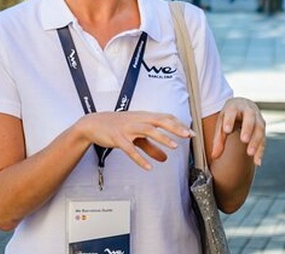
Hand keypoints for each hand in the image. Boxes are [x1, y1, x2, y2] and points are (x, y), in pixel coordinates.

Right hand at [77, 111, 193, 170]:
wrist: (93, 124)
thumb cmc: (117, 127)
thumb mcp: (136, 137)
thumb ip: (151, 147)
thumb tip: (165, 158)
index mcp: (143, 117)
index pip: (164, 117)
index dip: (178, 124)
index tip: (191, 133)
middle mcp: (136, 120)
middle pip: (158, 121)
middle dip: (174, 128)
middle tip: (188, 135)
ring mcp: (127, 128)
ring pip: (146, 131)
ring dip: (161, 138)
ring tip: (174, 147)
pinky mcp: (118, 138)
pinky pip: (130, 149)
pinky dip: (140, 158)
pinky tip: (149, 167)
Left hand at [210, 97, 265, 165]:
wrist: (244, 106)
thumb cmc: (230, 116)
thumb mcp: (222, 123)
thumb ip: (218, 139)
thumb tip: (214, 156)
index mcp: (234, 106)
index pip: (232, 111)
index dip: (229, 120)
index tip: (227, 130)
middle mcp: (248, 110)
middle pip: (250, 118)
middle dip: (247, 128)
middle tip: (244, 140)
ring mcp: (258, 118)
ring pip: (259, 128)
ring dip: (256, 141)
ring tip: (250, 153)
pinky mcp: (263, 128)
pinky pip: (264, 139)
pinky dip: (261, 150)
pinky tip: (257, 161)